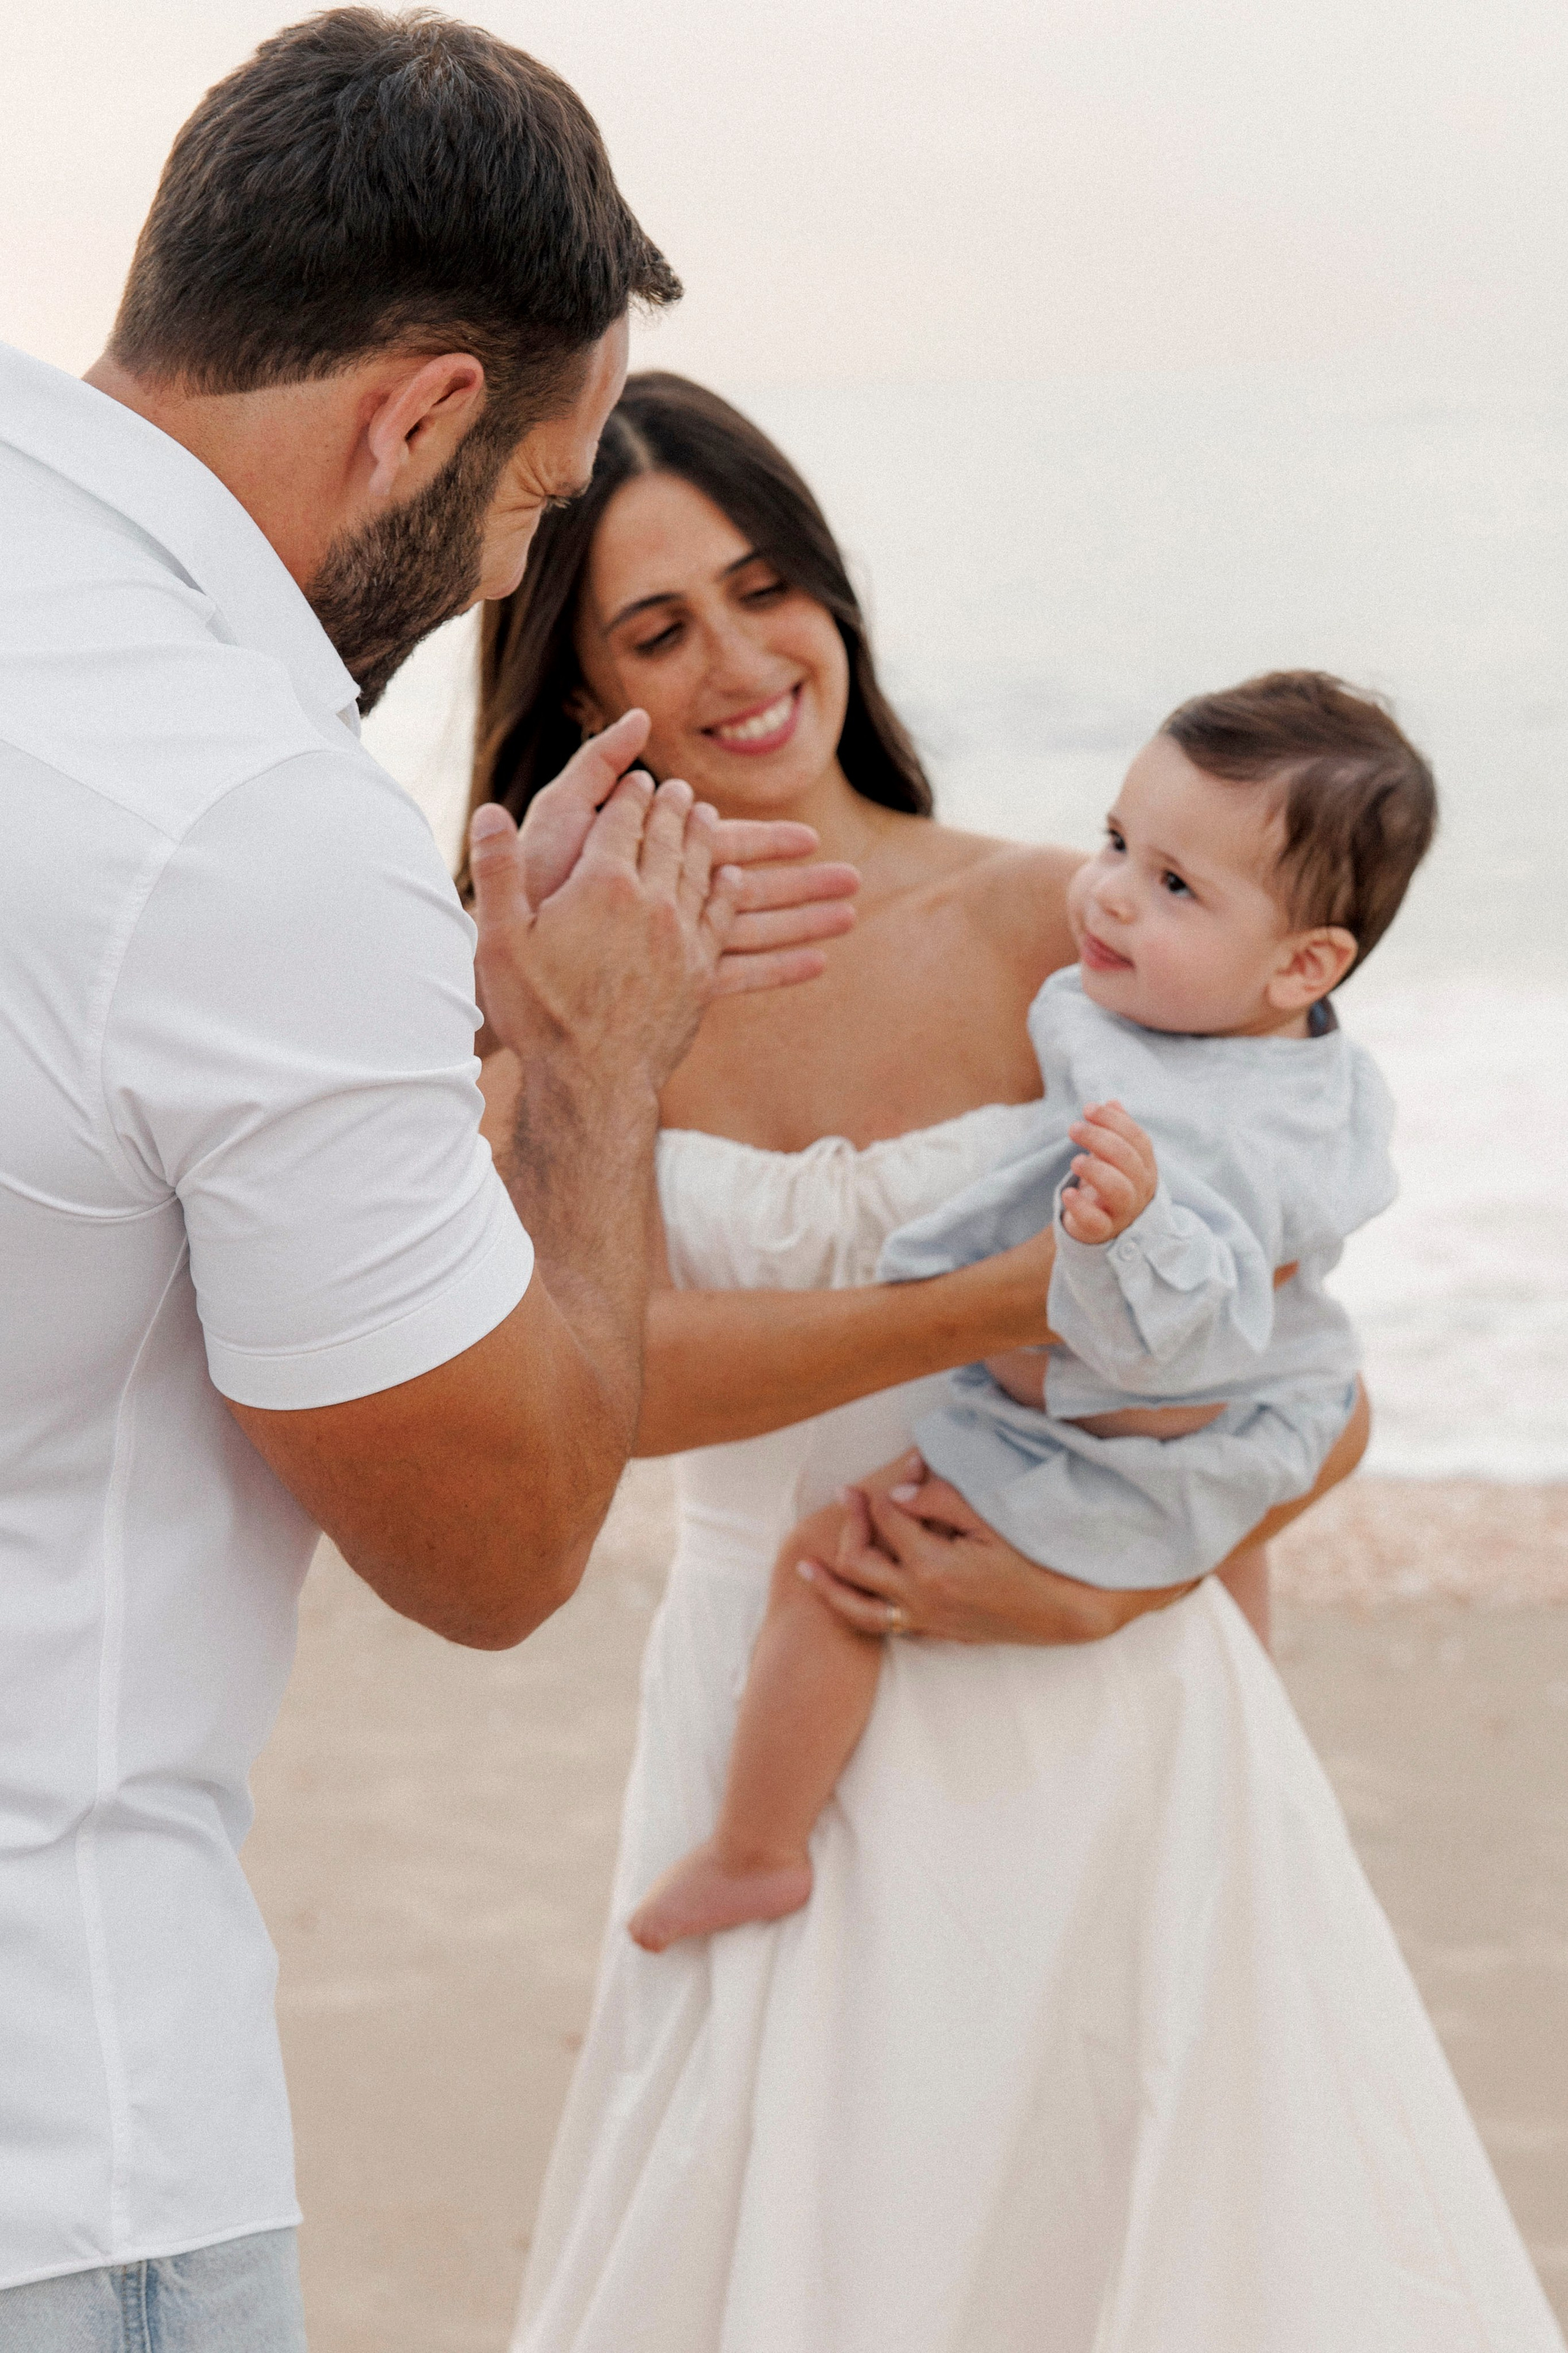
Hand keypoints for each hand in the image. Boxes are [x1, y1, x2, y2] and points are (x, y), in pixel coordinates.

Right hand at [470, 770, 738, 1098]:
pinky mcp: (701, 972)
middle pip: (668, 838)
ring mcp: (681, 937)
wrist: (592, 1082)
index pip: (621, 821)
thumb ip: (497, 872)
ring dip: (704, 838)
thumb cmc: (539, 1014)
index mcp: (602, 884)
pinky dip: (725, 889)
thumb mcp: (501, 941)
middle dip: (672, 807)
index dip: (630, 795)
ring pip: (701, 870)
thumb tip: (488, 812)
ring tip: (706, 816)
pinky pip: (720, 916)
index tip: (638, 779)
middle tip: (679, 788)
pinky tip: (728, 878)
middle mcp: (651, 902)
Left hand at [514, 710, 858, 995]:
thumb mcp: (558, 814)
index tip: (812, 837)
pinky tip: (818, 968)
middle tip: (854, 882)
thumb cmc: (526, 886)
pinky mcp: (667, 979)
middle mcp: (663, 900)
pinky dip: (774, 970)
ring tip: (851, 920)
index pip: (718, 844)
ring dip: (800, 924)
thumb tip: (639, 718)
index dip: (766, 840)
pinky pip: (731, 973)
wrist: (497, 965)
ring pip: (748, 929)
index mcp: (646, 860)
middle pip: (747, 887)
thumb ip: (599, 768)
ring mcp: (667, 942)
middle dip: (800, 884)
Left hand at [794, 1452, 1193, 1644]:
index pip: (888, 1518)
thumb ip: (940, 1501)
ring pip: (858, 1607)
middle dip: (849, 1524)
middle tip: (846, 1495)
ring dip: (829, 1586)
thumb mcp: (990, 1522)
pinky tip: (847, 1596)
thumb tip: (897, 1489)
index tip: (883, 1469)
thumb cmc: (1032, 1560)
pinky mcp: (933, 1632)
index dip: (879, 1491)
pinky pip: (881, 1625)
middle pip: (859, 1560)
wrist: (1063, 1612)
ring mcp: (924, 1619)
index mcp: (934, 1564)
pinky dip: (857, 1609)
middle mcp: (920, 1596)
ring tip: (805, 1568)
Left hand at [1061, 1099, 1156, 1244]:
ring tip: (1075, 1161)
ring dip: (1096, 1170)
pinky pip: (1096, 1221)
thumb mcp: (1114, 1156)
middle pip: (1127, 1160)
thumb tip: (1113, 1102)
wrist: (1102, 1226)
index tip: (1088, 1109)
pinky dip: (1081, 1206)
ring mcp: (1124, 1211)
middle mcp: (1140, 1189)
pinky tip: (1067, 1193)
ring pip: (1119, 1189)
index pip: (1138, 1140)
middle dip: (1100, 1138)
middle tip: (1074, 1128)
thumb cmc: (1110, 1182)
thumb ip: (1116, 1131)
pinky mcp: (1103, 1230)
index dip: (1114, 1121)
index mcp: (1146, 1167)